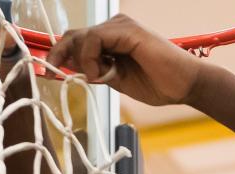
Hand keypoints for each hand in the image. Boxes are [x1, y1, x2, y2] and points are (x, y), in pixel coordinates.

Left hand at [46, 15, 203, 105]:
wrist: (185, 86)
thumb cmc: (159, 84)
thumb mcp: (117, 80)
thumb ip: (96, 73)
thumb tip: (71, 71)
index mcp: (111, 39)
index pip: (76, 40)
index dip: (59, 55)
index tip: (48, 73)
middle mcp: (114, 27)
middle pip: (73, 35)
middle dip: (59, 56)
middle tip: (55, 75)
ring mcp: (121, 26)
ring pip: (82, 37)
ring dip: (82, 62)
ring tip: (99, 78)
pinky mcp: (128, 30)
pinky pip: (95, 39)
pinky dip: (91, 58)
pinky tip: (103, 73)